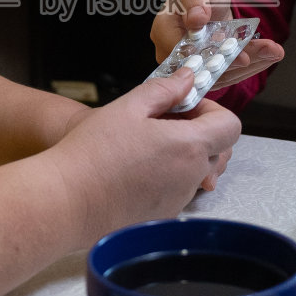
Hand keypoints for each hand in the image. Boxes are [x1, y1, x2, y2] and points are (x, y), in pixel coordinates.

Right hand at [52, 68, 242, 229]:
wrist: (65, 201)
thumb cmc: (93, 152)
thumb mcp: (128, 107)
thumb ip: (165, 90)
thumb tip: (189, 78)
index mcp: (189, 147)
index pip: (230, 126)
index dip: (211, 110)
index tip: (184, 106)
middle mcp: (191, 178)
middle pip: (216, 150)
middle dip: (196, 132)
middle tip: (159, 122)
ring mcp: (178, 201)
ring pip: (195, 172)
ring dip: (180, 155)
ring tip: (142, 147)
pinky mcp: (162, 217)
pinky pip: (176, 192)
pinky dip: (166, 178)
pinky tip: (133, 172)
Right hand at [151, 0, 282, 89]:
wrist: (213, 1)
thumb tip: (195, 18)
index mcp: (165, 30)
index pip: (183, 52)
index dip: (210, 56)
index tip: (239, 55)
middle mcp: (174, 52)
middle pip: (204, 68)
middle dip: (238, 61)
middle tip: (265, 52)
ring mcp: (192, 64)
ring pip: (220, 74)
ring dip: (251, 63)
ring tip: (273, 51)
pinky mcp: (209, 70)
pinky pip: (230, 73)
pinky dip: (253, 63)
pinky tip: (271, 53)